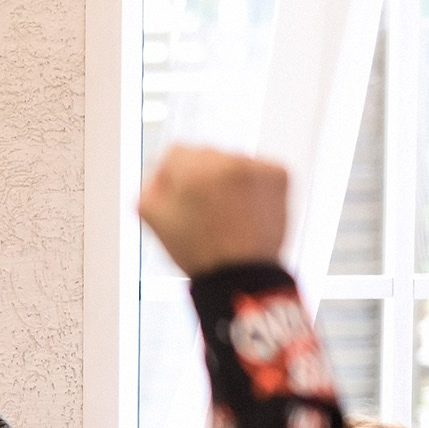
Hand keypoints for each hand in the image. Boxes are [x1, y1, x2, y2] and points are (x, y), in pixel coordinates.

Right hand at [138, 147, 288, 275]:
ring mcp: (255, 166)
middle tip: (205, 210)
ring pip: (233, 162)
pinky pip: (259, 169)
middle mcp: (225, 160)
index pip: (177, 153)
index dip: (173, 177)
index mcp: (191, 169)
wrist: (241, 275)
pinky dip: (252, 185)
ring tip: (228, 213)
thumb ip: (149, 185)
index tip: (180, 197)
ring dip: (228, 180)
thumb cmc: (198, 252)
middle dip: (202, 178)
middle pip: (206, 155)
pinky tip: (246, 210)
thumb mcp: (153, 219)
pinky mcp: (279, 175)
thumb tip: (160, 171)